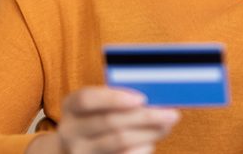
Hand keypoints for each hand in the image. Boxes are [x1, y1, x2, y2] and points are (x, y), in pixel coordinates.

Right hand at [50, 86, 179, 153]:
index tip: (142, 98)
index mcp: (71, 106)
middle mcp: (70, 130)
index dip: (114, 98)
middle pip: (109, 122)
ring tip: (167, 126)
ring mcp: (79, 152)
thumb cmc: (97, 118)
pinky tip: (151, 143)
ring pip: (119, 141)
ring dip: (149, 133)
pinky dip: (140, 149)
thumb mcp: (99, 105)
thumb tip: (158, 94)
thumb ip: (120, 97)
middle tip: (172, 114)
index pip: (87, 99)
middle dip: (145, 117)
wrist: (78, 147)